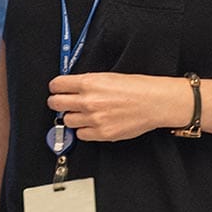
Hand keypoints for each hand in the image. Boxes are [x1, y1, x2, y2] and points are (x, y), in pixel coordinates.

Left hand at [46, 72, 191, 141]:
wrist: (155, 102)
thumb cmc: (137, 87)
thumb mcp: (108, 76)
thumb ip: (87, 83)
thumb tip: (71, 87)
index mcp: (89, 83)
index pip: (57, 85)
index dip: (56, 87)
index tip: (58, 89)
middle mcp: (88, 101)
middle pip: (56, 103)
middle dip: (57, 102)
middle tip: (61, 102)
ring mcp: (94, 119)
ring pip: (67, 120)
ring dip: (72, 117)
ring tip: (82, 113)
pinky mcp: (102, 133)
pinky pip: (81, 134)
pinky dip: (84, 130)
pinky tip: (92, 123)